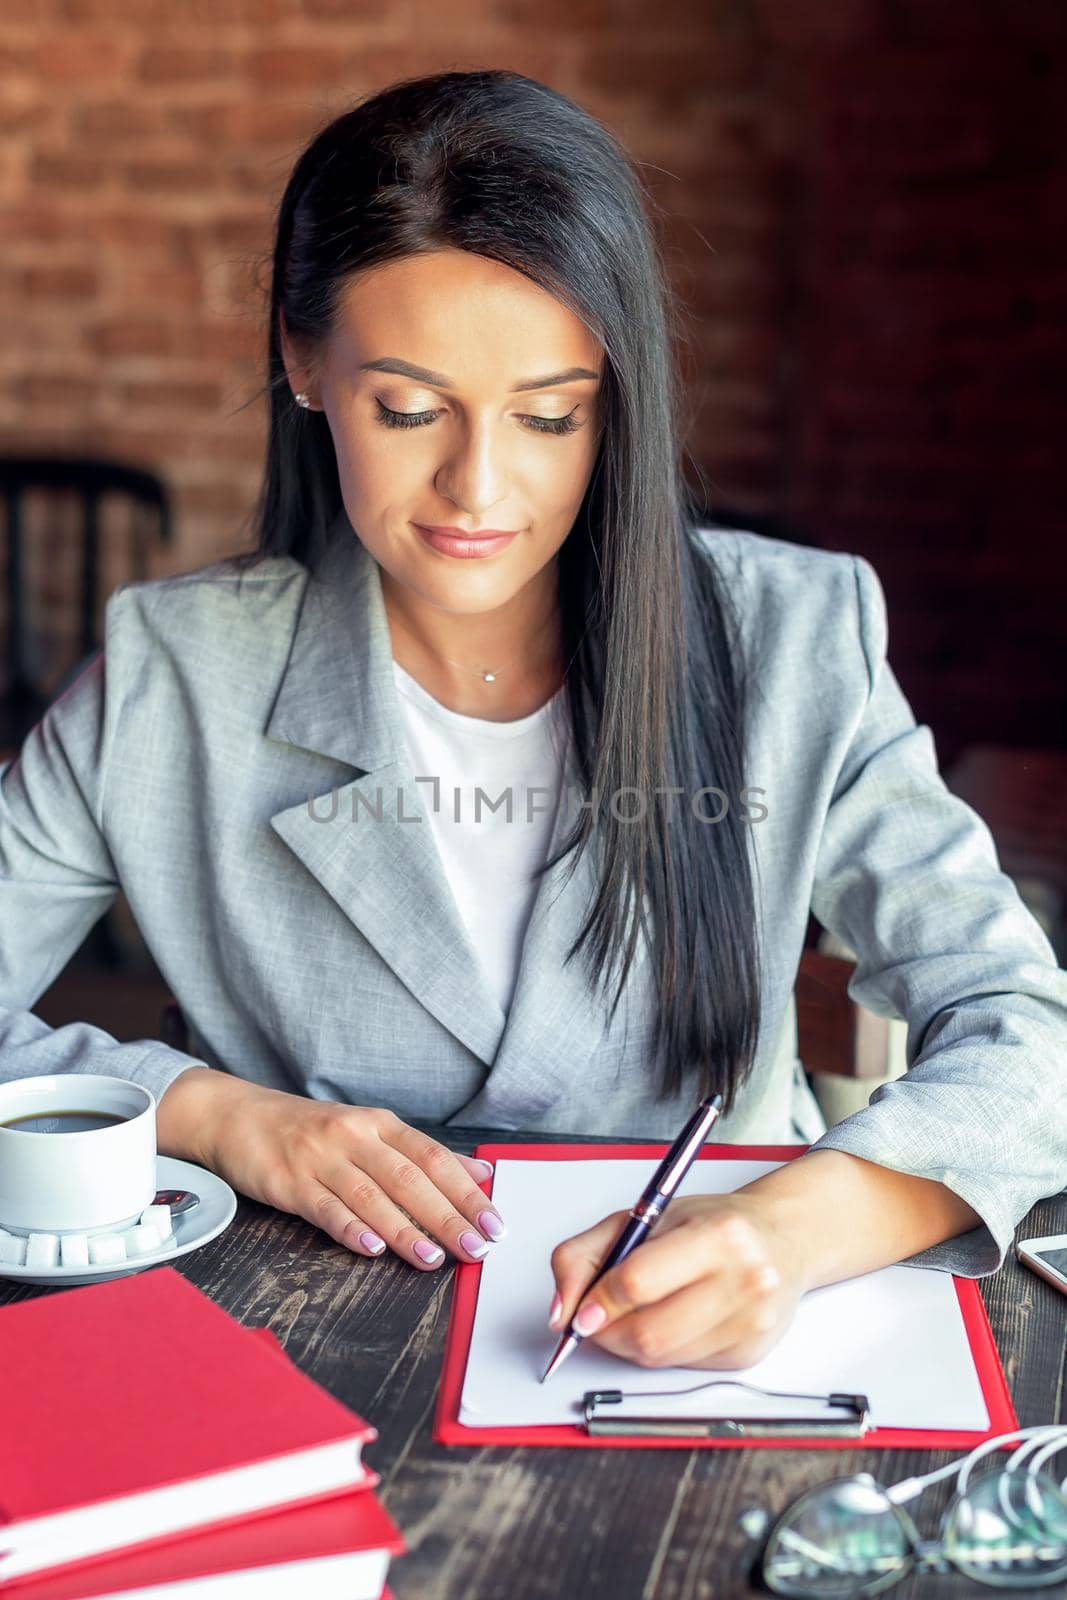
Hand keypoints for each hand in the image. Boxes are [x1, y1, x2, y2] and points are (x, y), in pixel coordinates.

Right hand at [158, 1067, 504, 1269]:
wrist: (238, 1116)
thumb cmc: (312, 1131)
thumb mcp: (370, 1132)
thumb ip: (422, 1155)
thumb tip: (479, 1173)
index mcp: (380, 1124)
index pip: (433, 1157)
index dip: (467, 1191)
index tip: (495, 1222)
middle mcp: (354, 1136)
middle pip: (409, 1178)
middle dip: (448, 1216)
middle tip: (477, 1248)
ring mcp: (320, 1158)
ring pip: (371, 1195)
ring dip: (406, 1230)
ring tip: (434, 1259)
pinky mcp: (289, 1182)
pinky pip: (324, 1208)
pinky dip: (350, 1228)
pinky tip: (372, 1248)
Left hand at [548, 1193, 806, 1368]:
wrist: (780, 1239)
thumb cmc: (711, 1223)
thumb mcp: (643, 1217)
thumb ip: (586, 1254)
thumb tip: (560, 1311)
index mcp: (717, 1234)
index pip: (638, 1282)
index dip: (598, 1302)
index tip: (578, 1312)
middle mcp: (744, 1279)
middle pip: (648, 1333)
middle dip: (607, 1332)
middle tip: (596, 1318)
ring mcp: (751, 1322)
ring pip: (661, 1356)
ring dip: (629, 1343)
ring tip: (633, 1312)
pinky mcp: (749, 1354)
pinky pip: (682, 1367)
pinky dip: (661, 1350)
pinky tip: (670, 1320)